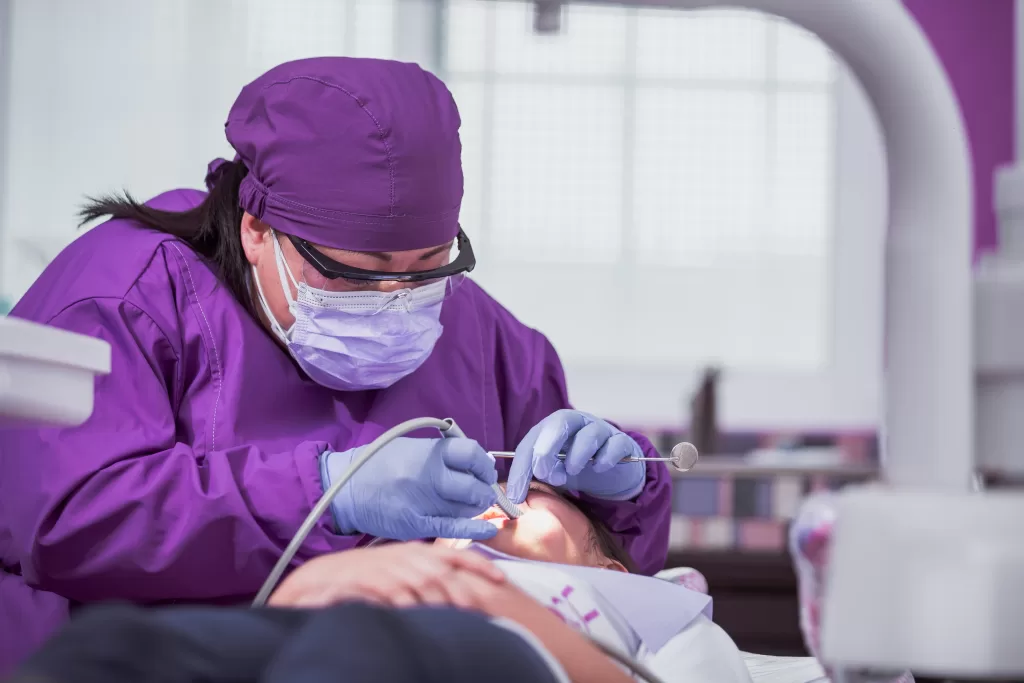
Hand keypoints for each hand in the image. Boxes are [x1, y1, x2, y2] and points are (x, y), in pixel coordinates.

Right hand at [268, 544, 506, 608]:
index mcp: (419, 551)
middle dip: (464, 592)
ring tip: (458, 618)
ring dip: (443, 601)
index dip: (480, 566)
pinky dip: (413, 604)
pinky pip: (399, 593)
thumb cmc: (366, 576)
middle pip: (445, 572)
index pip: (456, 553)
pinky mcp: (373, 580)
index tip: (501, 579)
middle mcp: (408, 555)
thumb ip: (426, 575)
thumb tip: (454, 592)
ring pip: (426, 583)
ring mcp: (391, 567)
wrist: (324, 578)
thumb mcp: (400, 569)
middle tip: (481, 611)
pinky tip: (423, 616)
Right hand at [323, 437, 498, 540]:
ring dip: (474, 509)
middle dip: (483, 492)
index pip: (472, 454)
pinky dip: (472, 529)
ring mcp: (421, 501)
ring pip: (465, 509)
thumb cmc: (381, 465)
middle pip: (472, 486)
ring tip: (472, 507)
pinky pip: (450, 528)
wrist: (346, 488)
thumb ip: (443, 454)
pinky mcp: (414, 524)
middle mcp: (428, 475)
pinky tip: (487, 529)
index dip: (483, 465)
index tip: (484, 471)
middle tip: (482, 494)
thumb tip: (480, 462)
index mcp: (428, 452)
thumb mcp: (412, 448)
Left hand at [507, 410, 645, 502]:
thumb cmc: (574, 468)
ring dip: (577, 455)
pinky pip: (614, 445)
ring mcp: (600, 429)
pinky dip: (605, 458)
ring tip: (573, 471)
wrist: (610, 472)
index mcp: (551, 427)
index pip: (530, 443)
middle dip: (546, 451)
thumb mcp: (551, 471)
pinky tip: (599, 468)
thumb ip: (534, 476)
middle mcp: (575, 422)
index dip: (520, 469)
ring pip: (588, 434)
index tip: (516, 495)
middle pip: (557, 424)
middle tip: (546, 475)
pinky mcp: (621, 441)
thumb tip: (512, 496)